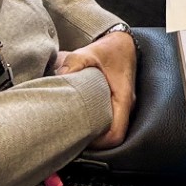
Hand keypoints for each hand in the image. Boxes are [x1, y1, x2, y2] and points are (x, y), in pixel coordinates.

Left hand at [56, 28, 137, 147]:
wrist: (123, 42)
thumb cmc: (110, 49)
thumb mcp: (90, 52)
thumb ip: (75, 63)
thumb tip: (60, 77)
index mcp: (123, 98)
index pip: (116, 134)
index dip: (99, 143)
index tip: (81, 139)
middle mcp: (125, 106)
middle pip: (111, 135)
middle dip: (92, 140)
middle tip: (70, 135)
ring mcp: (122, 106)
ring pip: (110, 129)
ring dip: (93, 131)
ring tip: (72, 126)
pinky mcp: (116, 103)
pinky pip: (108, 120)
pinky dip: (94, 122)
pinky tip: (78, 116)